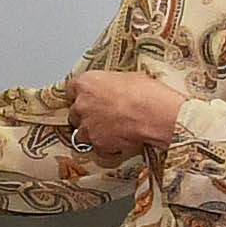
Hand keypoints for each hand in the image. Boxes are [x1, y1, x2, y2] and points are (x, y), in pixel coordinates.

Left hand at [64, 68, 183, 156]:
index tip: (89, 99)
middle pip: (74, 113)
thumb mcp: (127, 78)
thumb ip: (110, 85)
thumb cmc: (145, 92)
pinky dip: (106, 148)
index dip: (82, 96)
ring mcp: (87, 125)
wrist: (153, 114)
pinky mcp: (96, 143)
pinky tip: (119, 142)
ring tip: (111, 132)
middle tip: (103, 116)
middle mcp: (81, 104)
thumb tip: (114, 89)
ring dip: (93, 134)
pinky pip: (98, 148)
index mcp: (86, 83)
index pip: (72, 89)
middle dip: (86, 116)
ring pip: (81, 134)